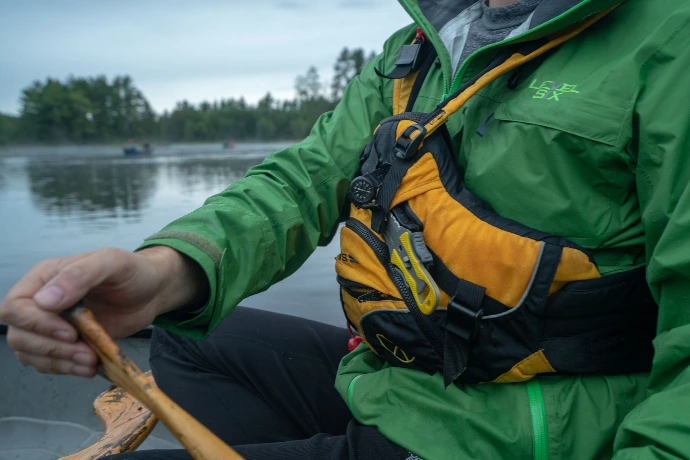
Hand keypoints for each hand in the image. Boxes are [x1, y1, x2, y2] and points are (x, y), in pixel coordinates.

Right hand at [0, 246, 203, 377]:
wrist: (152, 291)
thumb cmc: (133, 272)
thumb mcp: (111, 262)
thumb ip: (79, 275)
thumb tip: (44, 300)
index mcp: (44, 278)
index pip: (15, 307)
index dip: (36, 324)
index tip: (70, 332)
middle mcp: (40, 302)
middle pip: (19, 335)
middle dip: (50, 348)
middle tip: (85, 352)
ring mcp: (51, 325)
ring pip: (30, 353)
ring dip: (58, 363)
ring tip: (90, 361)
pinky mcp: (66, 343)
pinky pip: (49, 363)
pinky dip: (65, 369)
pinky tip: (89, 367)